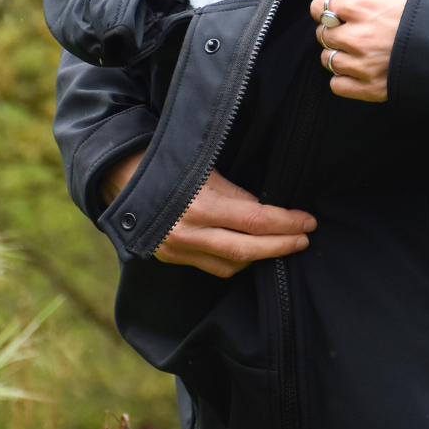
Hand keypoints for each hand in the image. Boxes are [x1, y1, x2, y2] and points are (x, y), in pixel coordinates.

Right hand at [101, 151, 314, 278]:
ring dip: (261, 257)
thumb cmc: (170, 160)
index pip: (257, 220)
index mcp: (201, 203)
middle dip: (282, 245)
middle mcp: (189, 231)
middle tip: (304, 239)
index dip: (287, 222)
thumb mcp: (207, 167)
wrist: (121, 174)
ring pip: (232, 265)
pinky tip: (251, 254)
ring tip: (283, 246)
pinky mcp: (170, 257)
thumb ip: (237, 191)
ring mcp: (178, 248)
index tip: (308, 220)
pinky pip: (212, 268)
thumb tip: (270, 207)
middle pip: (248, 249)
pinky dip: (236, 263)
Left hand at [310, 0, 415, 102]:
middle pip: (322, 34)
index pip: (319, 7)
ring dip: (338, 54)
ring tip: (358, 51)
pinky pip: (337, 85)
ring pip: (328, 59)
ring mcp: (362, 65)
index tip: (338, 12)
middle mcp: (356, 36)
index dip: (327, 8)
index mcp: (360, 6)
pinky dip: (344, 79)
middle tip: (353, 30)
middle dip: (334, 31)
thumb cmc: (425, 11)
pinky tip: (359, 70)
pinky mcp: (369, 88)